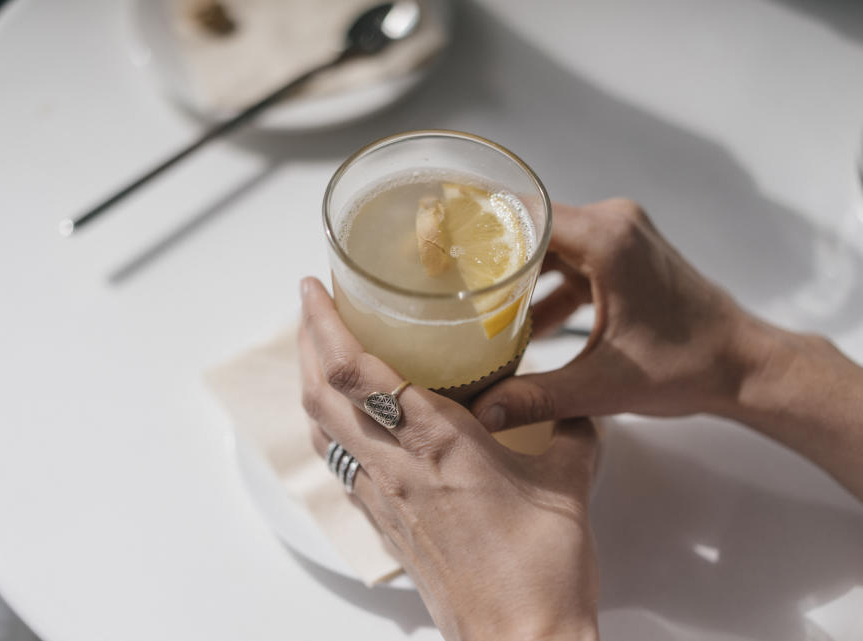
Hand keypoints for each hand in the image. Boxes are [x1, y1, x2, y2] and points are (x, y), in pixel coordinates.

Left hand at [299, 278, 598, 640]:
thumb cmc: (540, 570)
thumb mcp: (568, 484)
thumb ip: (567, 431)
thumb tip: (573, 409)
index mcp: (437, 442)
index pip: (357, 371)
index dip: (324, 323)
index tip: (313, 287)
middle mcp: (395, 466)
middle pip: (322, 391)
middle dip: (307, 340)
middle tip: (312, 305)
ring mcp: (382, 497)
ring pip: (323, 426)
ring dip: (312, 381)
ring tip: (320, 351)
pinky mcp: (383, 524)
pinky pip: (340, 460)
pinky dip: (330, 423)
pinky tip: (347, 417)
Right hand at [472, 198, 758, 430]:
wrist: (743, 366)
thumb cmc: (686, 368)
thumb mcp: (602, 386)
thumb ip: (536, 397)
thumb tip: (479, 415)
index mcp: (607, 239)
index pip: (523, 212)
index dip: (477, 225)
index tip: (437, 245)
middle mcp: (614, 223)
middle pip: (531, 224)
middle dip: (488, 254)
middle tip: (444, 281)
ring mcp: (622, 235)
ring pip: (548, 243)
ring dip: (516, 274)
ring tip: (474, 306)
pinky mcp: (625, 253)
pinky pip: (569, 259)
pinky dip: (544, 286)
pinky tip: (520, 325)